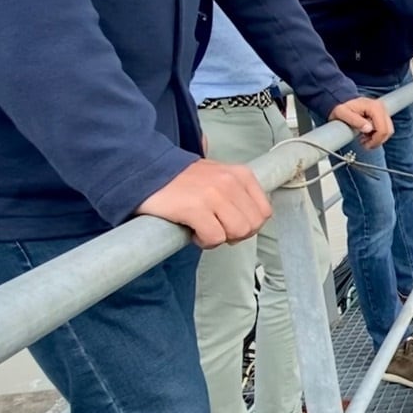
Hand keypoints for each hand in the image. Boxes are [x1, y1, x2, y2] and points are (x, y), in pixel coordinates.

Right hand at [137, 160, 271, 248]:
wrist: (148, 171)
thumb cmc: (183, 179)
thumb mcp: (220, 176)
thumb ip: (238, 194)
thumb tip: (252, 221)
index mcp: (241, 174)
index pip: (264, 212)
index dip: (250, 225)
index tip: (232, 225)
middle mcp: (231, 182)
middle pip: (252, 225)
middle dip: (236, 234)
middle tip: (217, 229)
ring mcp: (214, 195)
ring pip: (237, 232)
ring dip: (220, 238)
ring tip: (204, 228)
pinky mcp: (195, 208)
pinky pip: (214, 238)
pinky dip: (204, 241)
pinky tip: (193, 231)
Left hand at [331, 97, 393, 149]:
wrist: (344, 104)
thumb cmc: (343, 109)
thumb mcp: (342, 113)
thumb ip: (355, 121)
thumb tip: (368, 129)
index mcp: (374, 107)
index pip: (382, 129)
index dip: (375, 140)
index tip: (364, 144)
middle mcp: (382, 108)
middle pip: (387, 131)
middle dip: (377, 141)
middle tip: (365, 144)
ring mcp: (384, 111)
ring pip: (388, 131)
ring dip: (378, 139)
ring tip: (365, 139)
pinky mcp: (384, 116)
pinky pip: (386, 129)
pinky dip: (378, 135)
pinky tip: (368, 135)